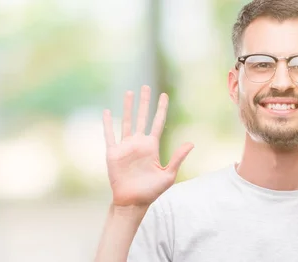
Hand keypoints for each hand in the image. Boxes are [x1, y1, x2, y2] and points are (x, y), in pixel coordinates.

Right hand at [102, 85, 193, 206]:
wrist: (133, 202)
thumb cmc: (151, 191)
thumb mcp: (168, 175)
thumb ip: (177, 158)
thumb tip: (191, 143)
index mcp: (152, 146)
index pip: (157, 123)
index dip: (161, 109)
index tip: (164, 95)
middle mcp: (138, 143)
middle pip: (142, 117)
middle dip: (144, 102)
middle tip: (146, 87)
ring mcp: (125, 147)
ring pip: (126, 122)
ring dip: (127, 107)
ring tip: (129, 92)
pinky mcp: (113, 153)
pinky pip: (110, 135)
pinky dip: (107, 123)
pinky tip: (106, 112)